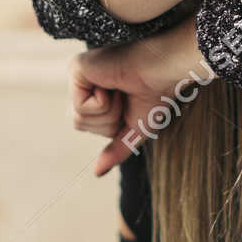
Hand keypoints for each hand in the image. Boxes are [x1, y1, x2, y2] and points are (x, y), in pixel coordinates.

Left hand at [72, 19, 206, 176]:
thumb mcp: (135, 130)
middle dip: (108, 120)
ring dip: (108, 111)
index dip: (110, 124)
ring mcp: (76, 72)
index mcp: (91, 90)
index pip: (84, 124)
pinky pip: (80, 107)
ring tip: (121, 88)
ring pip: (78, 117)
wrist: (166, 70)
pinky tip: (114, 82)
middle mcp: (81, 80)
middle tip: (125, 95)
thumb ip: (116, 150)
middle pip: (78, 123)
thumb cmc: (155, 94)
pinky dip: (104, 102)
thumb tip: (96, 173)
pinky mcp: (76, 68)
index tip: (128, 100)